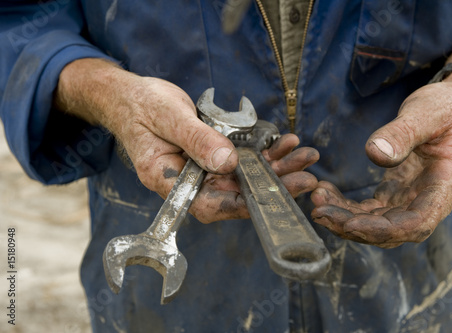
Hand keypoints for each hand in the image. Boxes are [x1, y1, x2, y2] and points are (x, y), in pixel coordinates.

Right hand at [55, 59, 318, 222]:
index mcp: (168, 180)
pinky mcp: (213, 155)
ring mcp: (202, 170)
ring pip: (244, 177)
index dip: (239, 204)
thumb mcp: (168, 118)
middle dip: (272, 186)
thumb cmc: (140, 106)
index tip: (270, 195)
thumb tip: (228, 162)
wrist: (132, 96)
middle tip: (306, 177)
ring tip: (306, 155)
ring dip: (276, 168)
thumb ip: (196, 140)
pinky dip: (265, 152)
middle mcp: (189, 181)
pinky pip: (242, 159)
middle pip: (234, 193)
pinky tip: (286, 142)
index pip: (206, 204)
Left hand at [311, 68, 451, 247]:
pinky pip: (370, 209)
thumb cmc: (447, 106)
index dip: (385, 230)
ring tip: (317, 203)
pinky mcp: (397, 192)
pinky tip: (325, 193)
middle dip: (355, 226)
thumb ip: (403, 133)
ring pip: (378, 222)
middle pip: (393, 229)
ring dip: (346, 218)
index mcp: (447, 184)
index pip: (418, 223)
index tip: (351, 224)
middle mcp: (431, 199)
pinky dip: (347, 206)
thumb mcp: (427, 112)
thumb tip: (375, 154)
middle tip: (320, 212)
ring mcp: (413, 198)